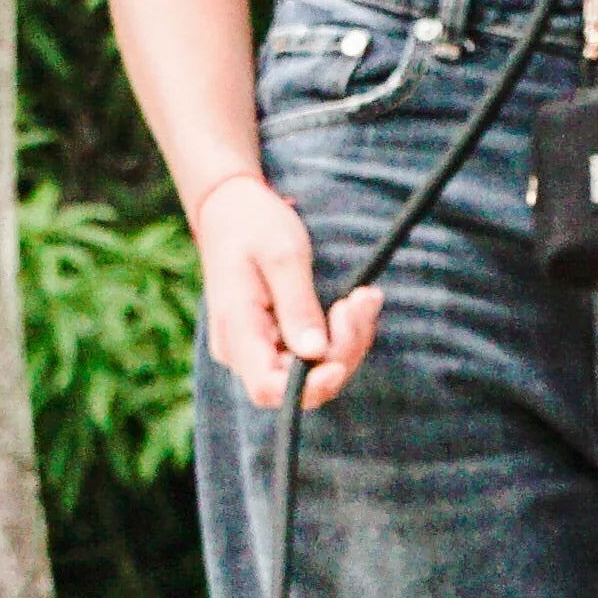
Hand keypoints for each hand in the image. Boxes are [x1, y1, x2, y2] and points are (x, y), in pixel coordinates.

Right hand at [197, 176, 380, 410]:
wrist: (233, 210)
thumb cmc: (253, 226)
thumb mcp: (281, 255)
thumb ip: (297, 305)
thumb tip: (315, 353)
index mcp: (235, 329)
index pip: (267, 387)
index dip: (306, 386)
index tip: (339, 363)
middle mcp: (243, 350)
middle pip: (299, 384)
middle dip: (341, 352)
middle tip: (361, 301)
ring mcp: (259, 349)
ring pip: (315, 371)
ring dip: (349, 340)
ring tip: (364, 296)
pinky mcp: (278, 342)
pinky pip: (317, 354)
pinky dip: (344, 333)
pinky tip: (358, 300)